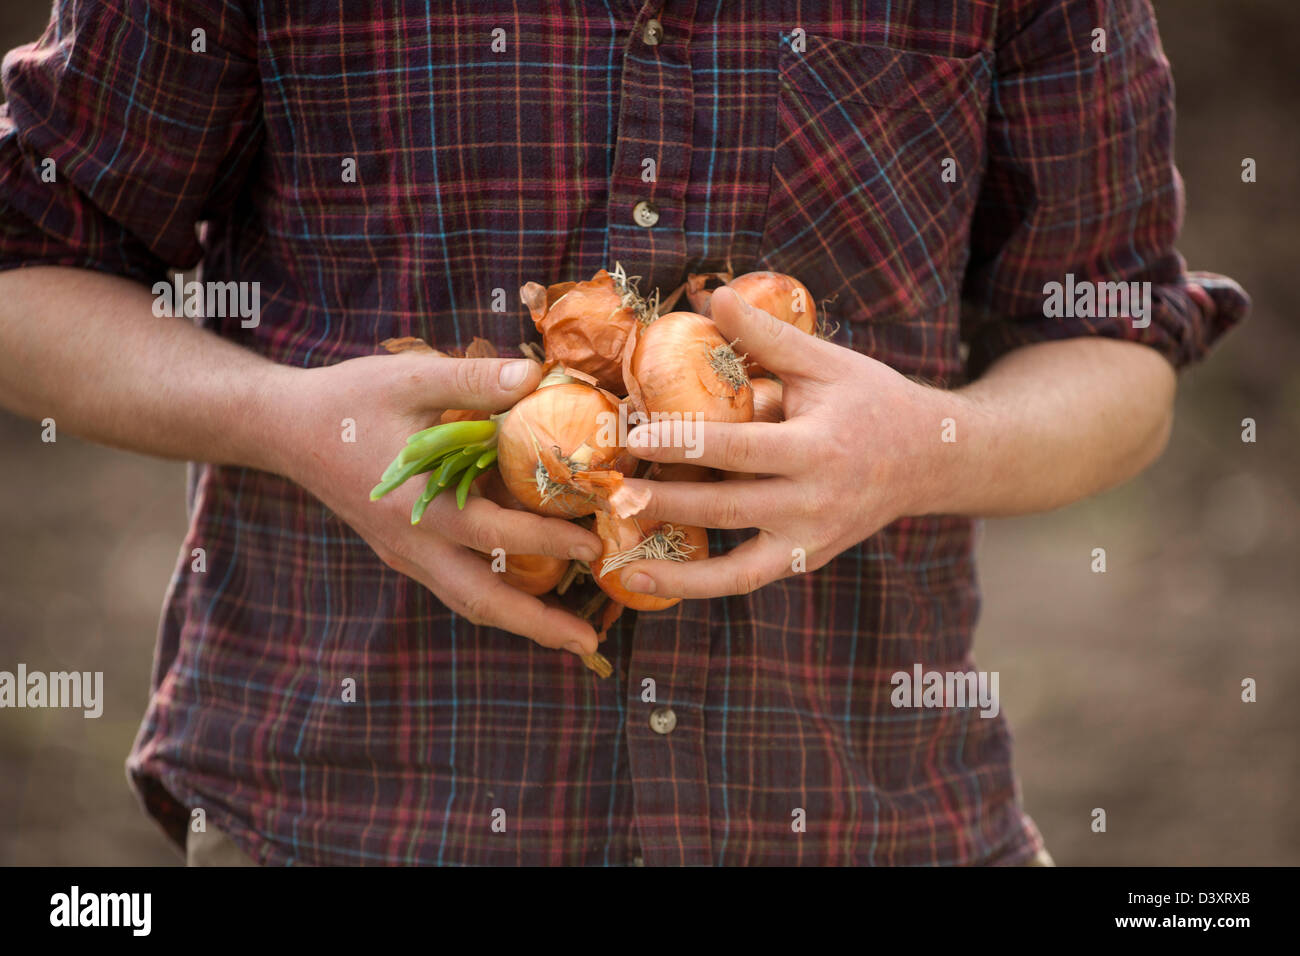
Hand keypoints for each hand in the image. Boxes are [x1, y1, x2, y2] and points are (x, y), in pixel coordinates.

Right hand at [271, 351, 604, 657]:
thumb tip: (536, 374)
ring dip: (521, 621)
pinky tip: (530, 593)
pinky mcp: (403, 553)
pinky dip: (497, 597)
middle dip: (539, 627)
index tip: (594, 542)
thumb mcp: (412, 378)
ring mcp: (406, 555)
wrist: (286, 430)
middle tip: (590, 644)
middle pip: (483, 602)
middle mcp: (414, 545)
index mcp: (419, 505)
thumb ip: (475, 381)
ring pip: (469, 602)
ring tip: (571, 634)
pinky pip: (456, 586)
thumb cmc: (350, 401)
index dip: (548, 540)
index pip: (496, 534)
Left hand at [615, 286, 958, 598]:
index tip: (638, 437)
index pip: (740, 449)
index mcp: (818, 448)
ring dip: (675, 567)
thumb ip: (767, 336)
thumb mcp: (826, 362)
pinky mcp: (804, 559)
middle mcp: (814, 503)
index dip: (686, 444)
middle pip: (727, 507)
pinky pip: (744, 580)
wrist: (931, 459)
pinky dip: (698, 586)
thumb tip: (713, 295)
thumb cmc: (872, 401)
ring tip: (620, 560)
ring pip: (734, 566)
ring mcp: (810, 540)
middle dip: (666, 501)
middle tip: (611, 491)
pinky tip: (647, 578)